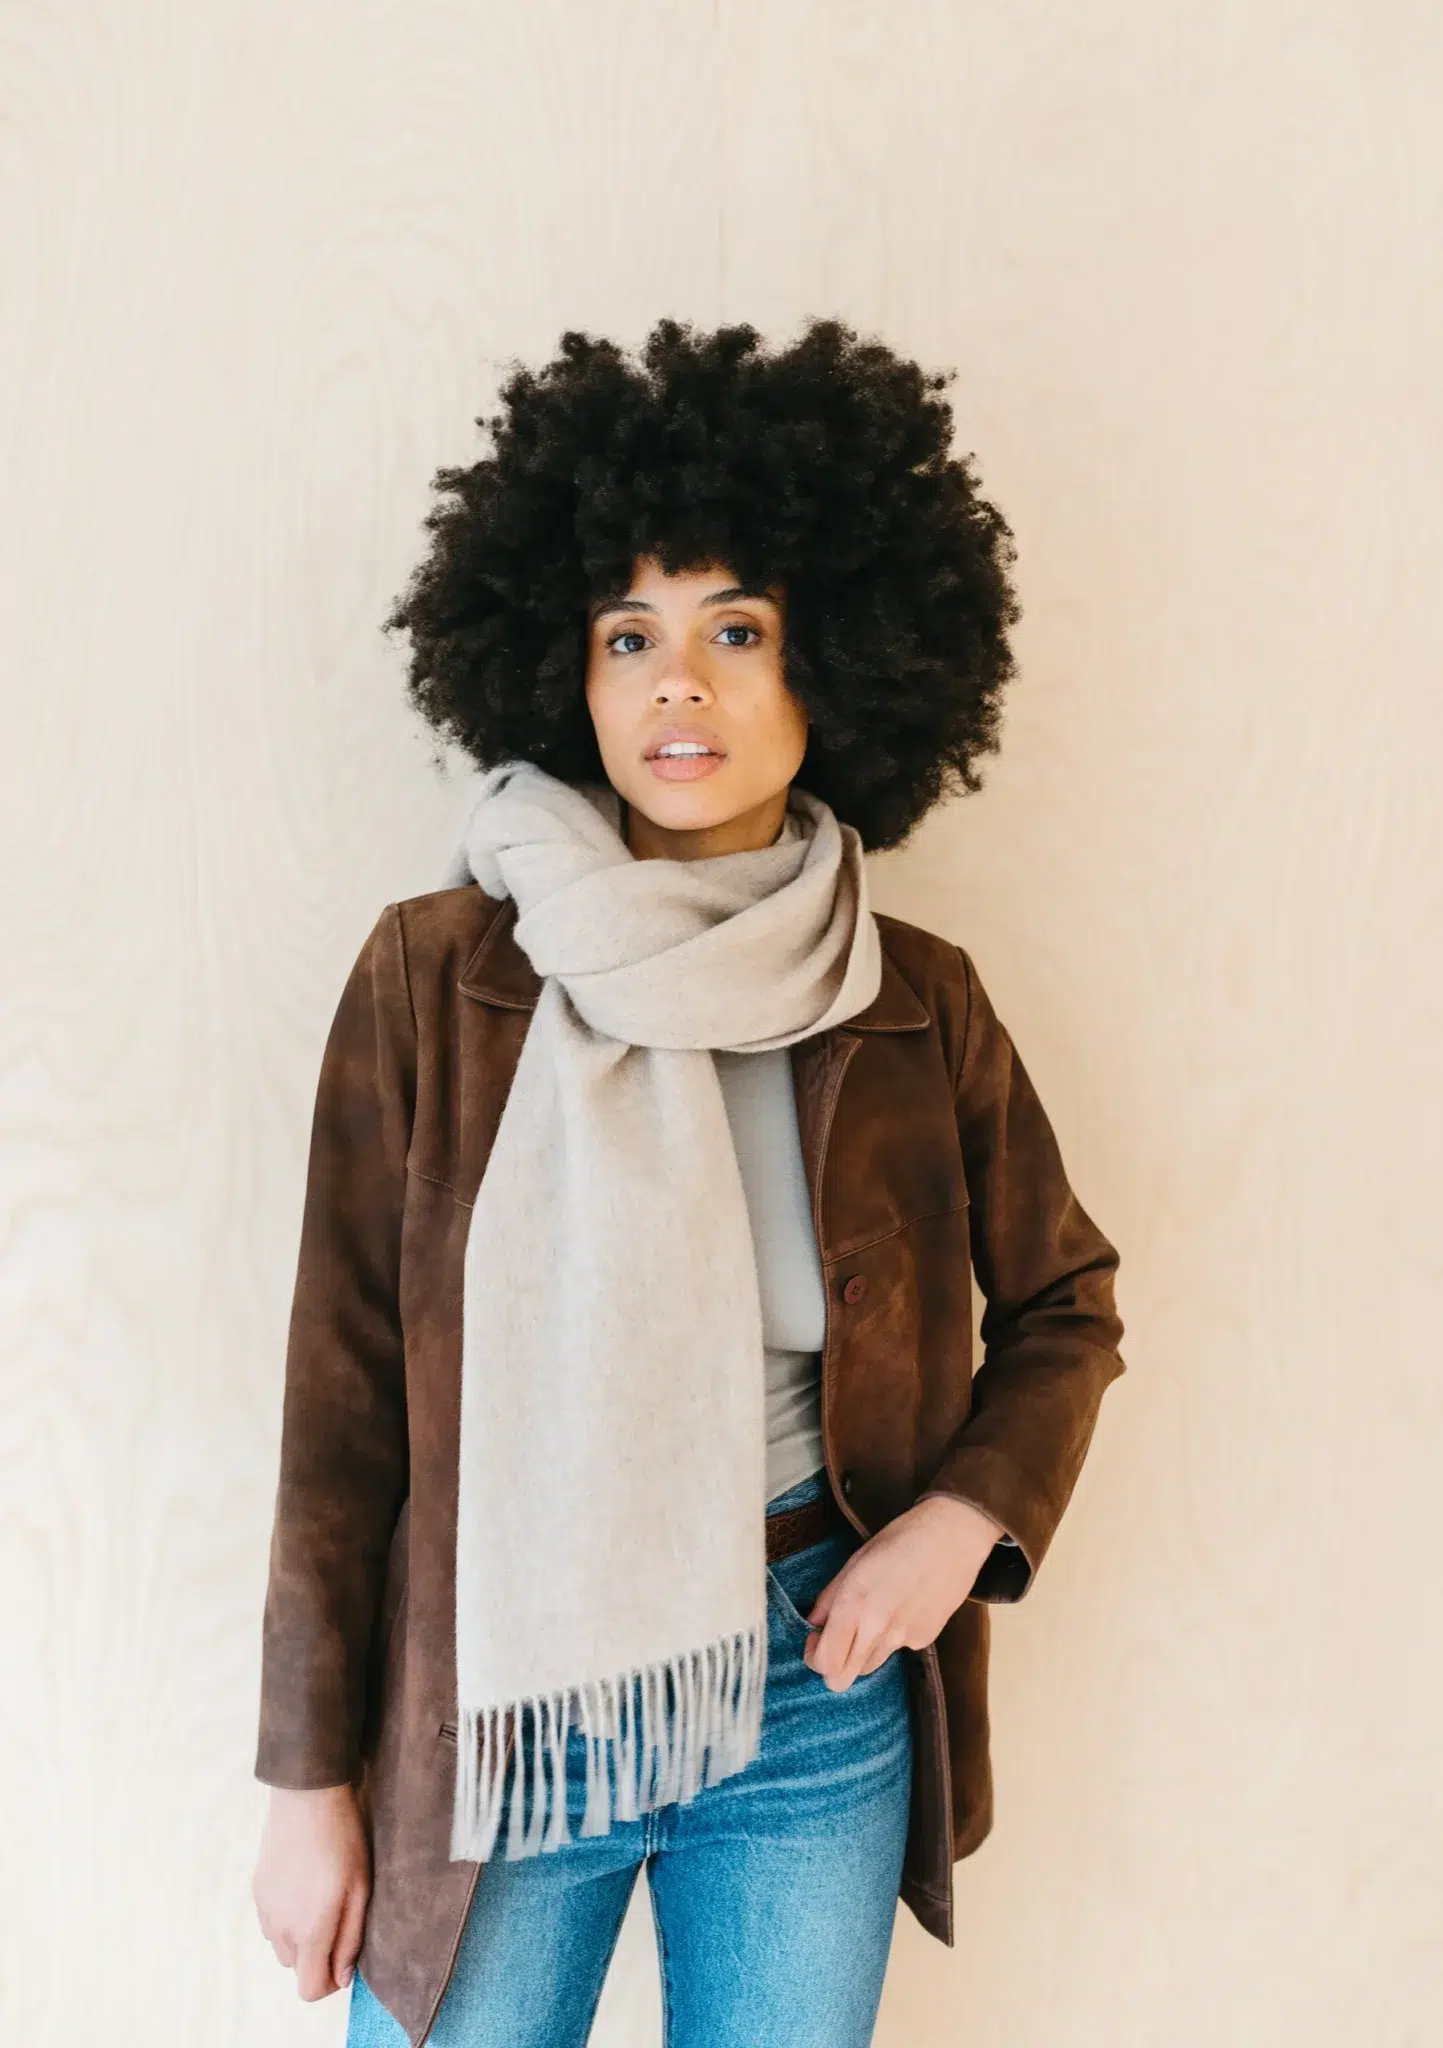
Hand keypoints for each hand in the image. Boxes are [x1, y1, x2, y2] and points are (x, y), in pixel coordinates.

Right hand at [253, 1783, 370, 2001]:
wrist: (307, 1796)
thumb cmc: (342, 1840)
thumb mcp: (360, 1889)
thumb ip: (350, 1939)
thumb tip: (342, 1976)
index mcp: (309, 1930)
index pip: (310, 1989)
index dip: (331, 1982)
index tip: (344, 1957)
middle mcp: (281, 1928)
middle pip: (297, 1968)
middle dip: (318, 1955)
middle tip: (338, 1917)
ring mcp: (265, 1910)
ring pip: (282, 1947)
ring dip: (301, 1937)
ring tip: (321, 1898)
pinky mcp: (257, 1892)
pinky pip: (272, 1923)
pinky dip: (287, 1917)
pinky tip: (303, 1884)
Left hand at [801, 1495, 1007, 1690]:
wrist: (953, 1537)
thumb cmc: (900, 1540)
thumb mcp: (855, 1561)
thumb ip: (829, 1597)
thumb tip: (813, 1623)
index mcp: (854, 1605)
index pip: (825, 1662)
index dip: (813, 1658)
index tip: (815, 1640)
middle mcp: (877, 1629)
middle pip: (842, 1680)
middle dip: (832, 1666)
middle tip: (834, 1641)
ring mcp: (903, 1639)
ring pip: (868, 1667)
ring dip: (860, 1653)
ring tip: (871, 1619)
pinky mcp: (924, 1640)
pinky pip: (896, 1650)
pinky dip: (891, 1638)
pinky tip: (902, 1608)